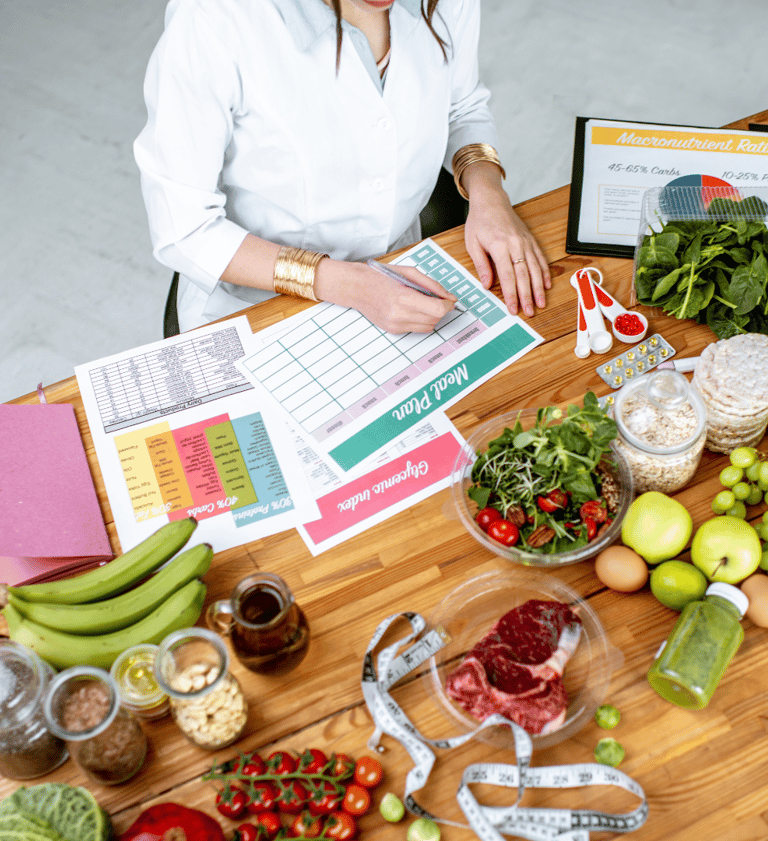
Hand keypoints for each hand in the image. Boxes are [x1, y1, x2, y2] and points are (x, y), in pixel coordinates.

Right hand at [315, 261, 454, 332]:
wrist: (356, 287)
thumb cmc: (380, 276)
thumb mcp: (409, 272)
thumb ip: (432, 285)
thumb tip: (449, 297)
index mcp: (403, 297)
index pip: (437, 310)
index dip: (447, 305)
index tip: (448, 300)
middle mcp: (399, 315)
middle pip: (434, 320)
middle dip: (440, 310)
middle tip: (436, 298)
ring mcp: (395, 325)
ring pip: (428, 327)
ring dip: (432, 316)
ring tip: (423, 303)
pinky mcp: (393, 330)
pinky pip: (416, 329)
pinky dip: (420, 320)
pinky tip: (411, 309)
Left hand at [462, 167, 550, 316]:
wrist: (491, 201)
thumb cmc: (480, 221)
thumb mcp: (472, 243)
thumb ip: (481, 265)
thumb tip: (487, 285)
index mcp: (499, 246)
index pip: (507, 276)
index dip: (511, 295)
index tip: (513, 309)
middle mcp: (515, 244)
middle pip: (523, 275)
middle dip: (527, 296)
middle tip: (530, 312)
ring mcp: (525, 242)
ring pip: (535, 268)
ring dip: (538, 288)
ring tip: (541, 303)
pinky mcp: (530, 240)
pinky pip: (540, 258)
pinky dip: (544, 272)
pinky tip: (546, 285)